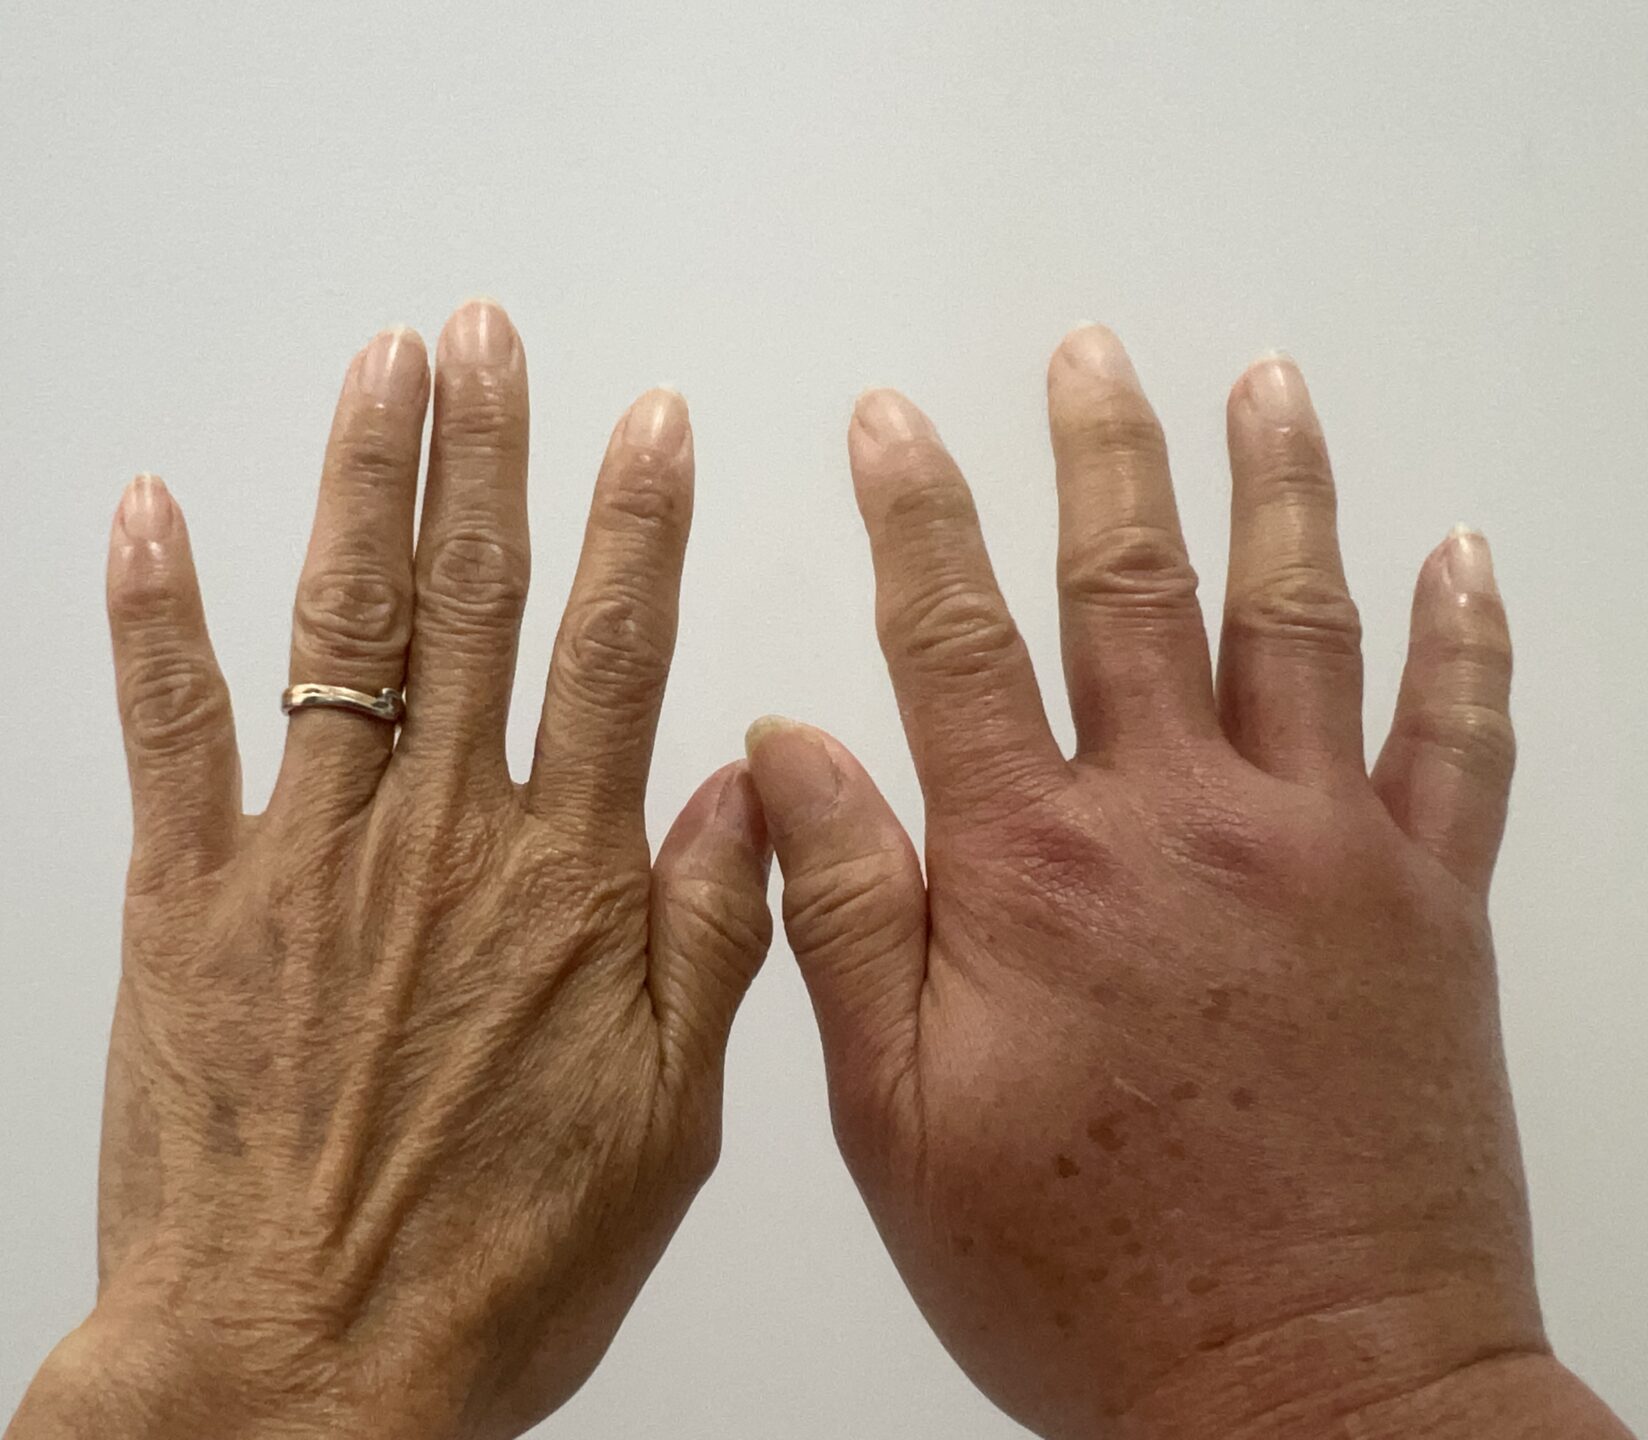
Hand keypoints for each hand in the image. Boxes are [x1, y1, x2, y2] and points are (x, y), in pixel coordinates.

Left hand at [7, 301, 772, 1439]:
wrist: (304, 1364)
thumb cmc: (493, 1265)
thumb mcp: (670, 1122)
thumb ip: (712, 937)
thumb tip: (742, 784)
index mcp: (567, 883)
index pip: (616, 653)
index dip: (638, 524)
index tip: (651, 421)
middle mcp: (441, 837)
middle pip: (476, 600)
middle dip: (488, 451)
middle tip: (490, 336)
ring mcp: (308, 854)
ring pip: (346, 626)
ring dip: (363, 482)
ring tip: (382, 368)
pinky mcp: (187, 899)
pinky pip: (169, 727)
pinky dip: (158, 610)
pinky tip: (153, 511)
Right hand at [745, 329, 1628, 1437]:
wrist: (1311, 1393)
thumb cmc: (1088, 1275)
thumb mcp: (898, 1115)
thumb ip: (846, 911)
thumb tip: (784, 747)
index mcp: (1036, 868)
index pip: (956, 635)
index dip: (917, 512)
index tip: (893, 424)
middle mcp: (1184, 823)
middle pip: (1132, 586)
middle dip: (1099, 451)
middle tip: (1084, 356)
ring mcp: (1322, 851)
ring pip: (1300, 616)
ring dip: (1276, 485)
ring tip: (1258, 385)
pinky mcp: (1430, 907)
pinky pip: (1462, 737)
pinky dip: (1464, 632)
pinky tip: (1458, 550)